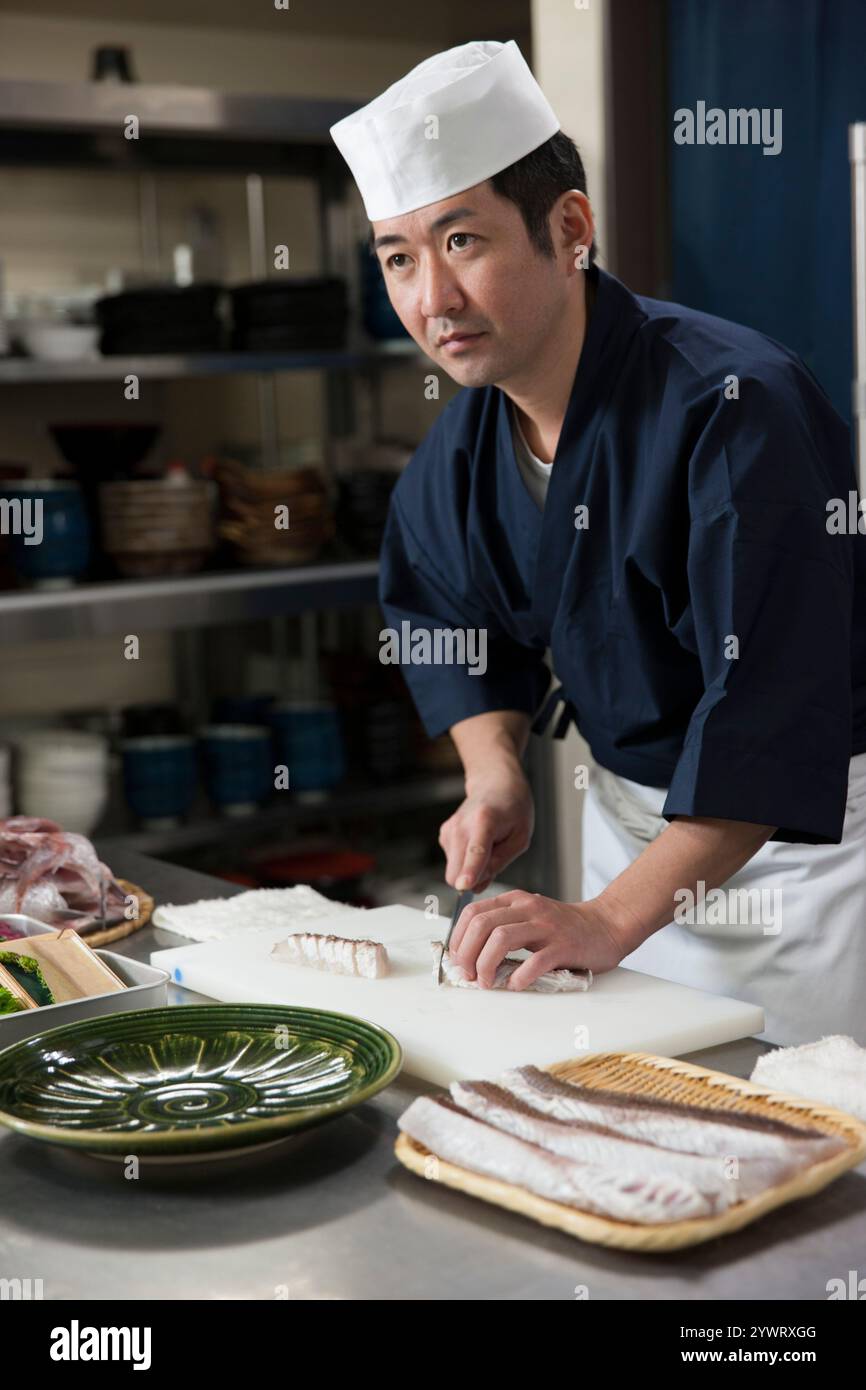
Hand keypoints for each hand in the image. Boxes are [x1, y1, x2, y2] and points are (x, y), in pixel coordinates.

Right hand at [439, 768, 533, 891]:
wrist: (495, 785)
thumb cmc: (513, 810)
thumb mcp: (520, 839)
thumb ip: (499, 863)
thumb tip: (475, 886)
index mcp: (485, 821)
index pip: (476, 851)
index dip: (470, 871)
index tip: (463, 886)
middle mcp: (461, 825)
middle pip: (456, 872)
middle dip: (473, 879)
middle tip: (495, 861)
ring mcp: (449, 830)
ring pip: (454, 871)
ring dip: (471, 868)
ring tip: (489, 846)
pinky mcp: (444, 835)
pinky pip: (454, 863)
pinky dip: (466, 860)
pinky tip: (478, 843)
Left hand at [448, 890, 625, 988]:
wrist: (606, 925)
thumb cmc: (564, 928)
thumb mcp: (529, 917)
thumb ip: (503, 927)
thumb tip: (469, 954)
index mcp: (515, 902)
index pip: (473, 913)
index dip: (458, 938)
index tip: (457, 960)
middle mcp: (528, 909)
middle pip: (482, 925)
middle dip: (467, 954)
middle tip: (468, 975)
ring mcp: (546, 927)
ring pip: (501, 939)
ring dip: (486, 965)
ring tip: (486, 982)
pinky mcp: (563, 946)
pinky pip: (534, 961)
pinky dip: (519, 977)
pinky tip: (516, 985)